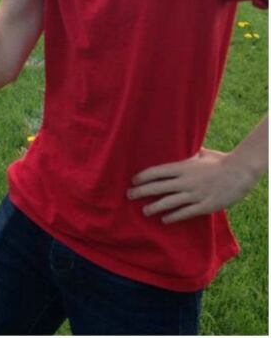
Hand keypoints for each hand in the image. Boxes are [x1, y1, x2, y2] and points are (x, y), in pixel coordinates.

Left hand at [127, 148, 256, 223]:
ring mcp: (194, 194)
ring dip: (154, 207)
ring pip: (169, 202)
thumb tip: (185, 149)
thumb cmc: (222, 160)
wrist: (241, 171)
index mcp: (183, 166)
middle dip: (141, 192)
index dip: (143, 177)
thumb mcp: (203, 153)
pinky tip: (164, 220)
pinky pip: (185, 213)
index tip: (133, 181)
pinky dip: (173, 216)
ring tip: (144, 211)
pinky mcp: (205, 206)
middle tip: (129, 195)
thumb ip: (190, 154)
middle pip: (158, 187)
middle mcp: (185, 181)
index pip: (157, 172)